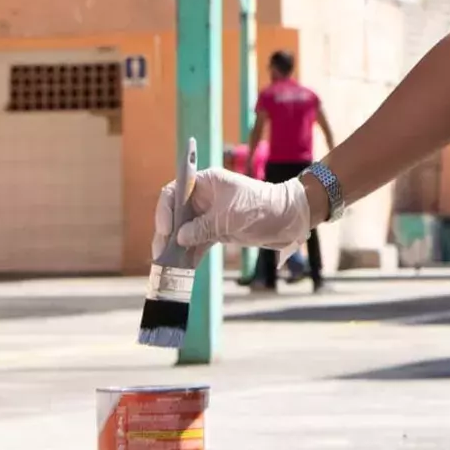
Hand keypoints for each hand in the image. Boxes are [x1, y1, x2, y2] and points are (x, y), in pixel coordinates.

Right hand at [153, 167, 312, 263]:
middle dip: (167, 233)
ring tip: (168, 265)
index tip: (166, 230)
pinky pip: (198, 242)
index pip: (175, 191)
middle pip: (176, 214)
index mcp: (206, 182)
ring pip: (185, 230)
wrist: (289, 218)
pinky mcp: (218, 230)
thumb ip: (202, 227)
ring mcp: (210, 215)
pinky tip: (184, 267)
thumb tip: (179, 238)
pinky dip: (191, 253)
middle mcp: (204, 197)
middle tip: (160, 253)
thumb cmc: (261, 208)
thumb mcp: (229, 218)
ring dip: (177, 247)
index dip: (165, 210)